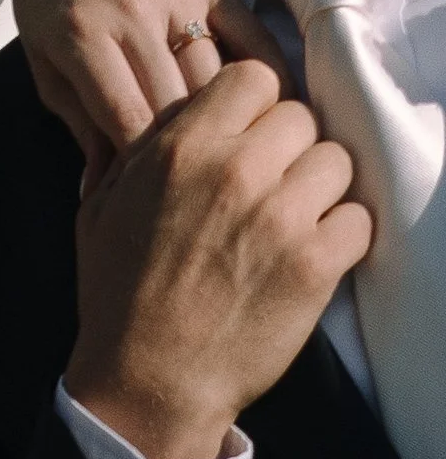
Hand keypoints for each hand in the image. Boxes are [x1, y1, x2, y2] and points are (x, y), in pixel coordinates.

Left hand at [13, 0, 291, 195]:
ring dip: (232, 132)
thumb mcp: (47, 66)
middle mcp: (135, 13)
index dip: (148, 173)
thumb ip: (80, 126)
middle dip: (192, 162)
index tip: (162, 209)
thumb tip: (100, 192)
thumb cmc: (51, 0)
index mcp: (84, 36)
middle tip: (204, 202)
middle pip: (178, 107)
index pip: (128, 119)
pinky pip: (254, 42)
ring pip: (218, 83)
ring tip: (240, 175)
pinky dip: (270, 84)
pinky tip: (277, 122)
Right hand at [64, 61, 371, 458]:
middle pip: (302, 117)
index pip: (255, 79)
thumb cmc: (117, 297)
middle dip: (288, 147)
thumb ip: (140, 152)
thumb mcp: (101, 209)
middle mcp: (236, 172)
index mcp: (183, 150)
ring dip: (318, 187)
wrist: (146, 380)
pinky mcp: (314, 266)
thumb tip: (174, 117)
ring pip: (337, 162)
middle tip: (270, 185)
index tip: (251, 137)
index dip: (257, 107)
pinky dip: (342, 234)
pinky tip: (311, 254)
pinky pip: (358, 219)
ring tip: (292, 221)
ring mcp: (280, 218)